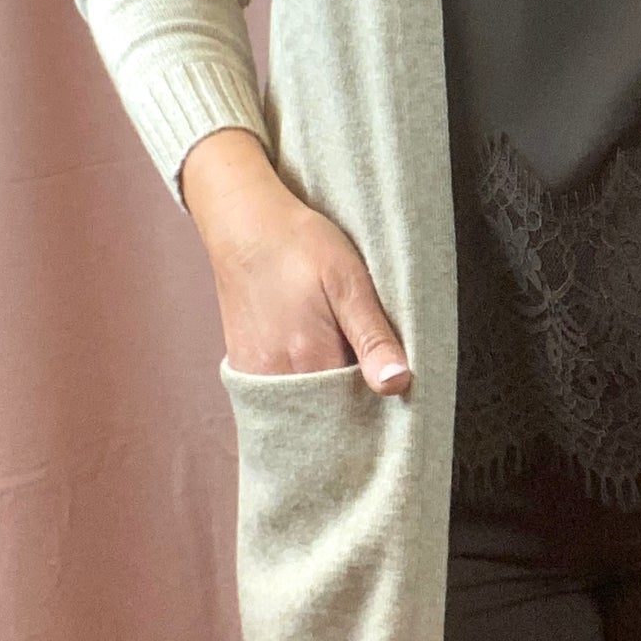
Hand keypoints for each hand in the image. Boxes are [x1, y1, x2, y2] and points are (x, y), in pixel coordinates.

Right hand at [179, 128, 411, 393]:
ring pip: (304, 409)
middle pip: (327, 417)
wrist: (243, 224)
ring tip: (348, 372)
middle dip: (354, 410)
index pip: (355, 413)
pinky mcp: (244, 366)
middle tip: (375, 382)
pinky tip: (319, 369)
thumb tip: (398, 385)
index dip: (379, 410)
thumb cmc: (299, 245)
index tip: (395, 394)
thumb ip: (372, 338)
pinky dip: (303, 394)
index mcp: (311, 361)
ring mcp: (256, 375)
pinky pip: (281, 398)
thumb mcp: (349, 283)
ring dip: (328, 402)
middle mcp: (279, 379)